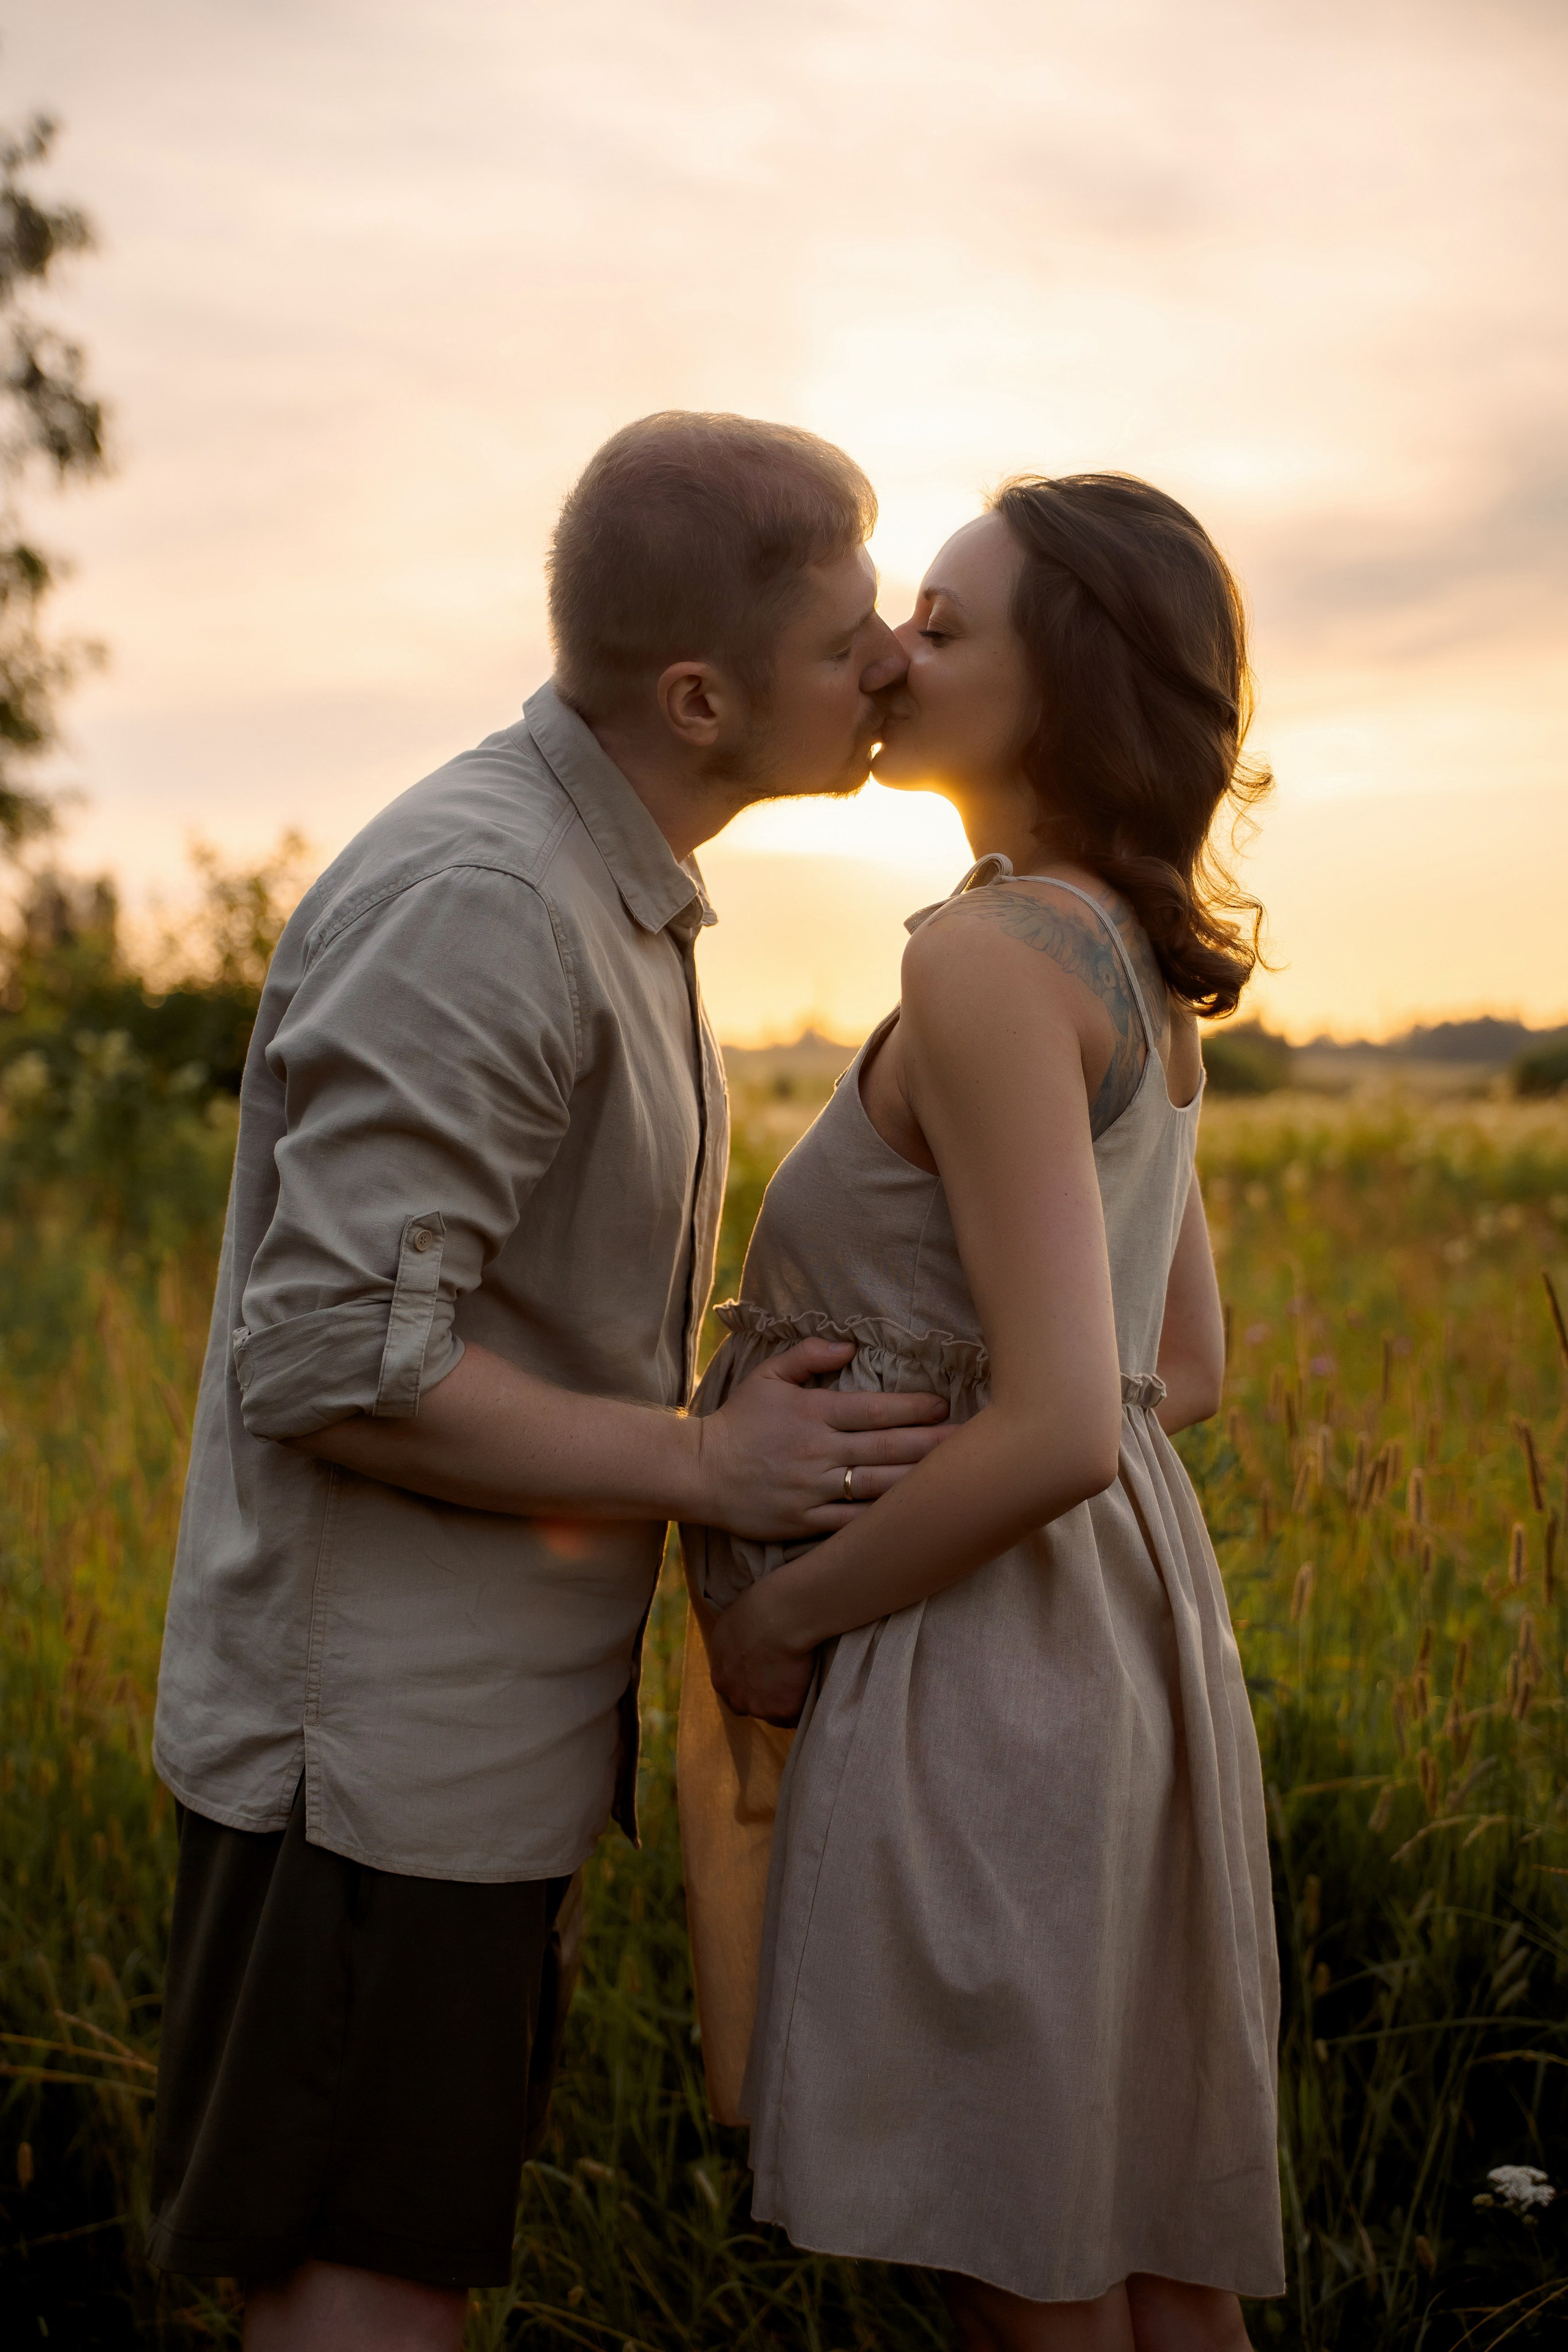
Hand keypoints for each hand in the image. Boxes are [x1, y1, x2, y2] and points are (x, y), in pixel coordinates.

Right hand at [695, 1336, 952, 1539]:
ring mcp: (812, 1491)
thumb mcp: (766, 1377)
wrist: (698, 1473)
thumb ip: (807, 1355)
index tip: (943, 1405)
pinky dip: (883, 1522)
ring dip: (918, 1482)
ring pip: (876, 1487)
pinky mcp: (804, 1523)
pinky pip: (851, 1524)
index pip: (872, 1410)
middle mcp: (817, 1452)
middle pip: (886, 1448)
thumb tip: (850, 1345)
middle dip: (932, 1444)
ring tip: (955, 1478)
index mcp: (811, 1413)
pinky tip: (913, 1518)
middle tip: (972, 1441)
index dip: (912, 1407)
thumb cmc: (737, 1421)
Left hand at [708, 1579, 816, 1725]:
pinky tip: (812, 1685)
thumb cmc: (753, 1611)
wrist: (778, 1618)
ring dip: (785, 1701)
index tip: (762, 1676)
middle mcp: (737, 1698)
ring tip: (801, 1680)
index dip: (748, 1685)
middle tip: (782, 1679)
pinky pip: (797, 1714)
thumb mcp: (729, 1627)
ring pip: (775, 1713)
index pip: (732, 1693)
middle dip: (764, 1698)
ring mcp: (761, 1707)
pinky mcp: (785, 1710)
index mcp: (721, 1677)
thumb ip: (731, 1648)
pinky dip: (804, 1703)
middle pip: (751, 1707)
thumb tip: (738, 1649)